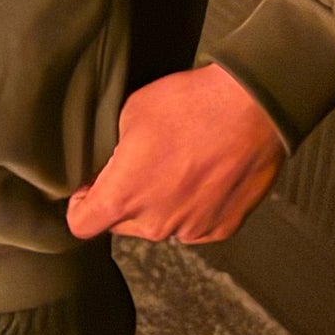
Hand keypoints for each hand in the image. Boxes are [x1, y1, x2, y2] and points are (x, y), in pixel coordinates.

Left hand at [66, 62, 285, 244]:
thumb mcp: (130, 113)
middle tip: (142, 166)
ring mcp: (190, 230)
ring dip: (161, 205)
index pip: (82, 225)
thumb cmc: (190, 104)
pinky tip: (205, 176)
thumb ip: (113, 152)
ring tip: (181, 166)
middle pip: (122, 225)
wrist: (253, 108)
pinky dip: (194, 207)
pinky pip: (194, 225)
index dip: (81, 206)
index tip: (91, 189)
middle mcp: (154, 223)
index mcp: (123, 195)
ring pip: (161, 225)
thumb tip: (112, 167)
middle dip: (125, 201)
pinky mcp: (221, 229)